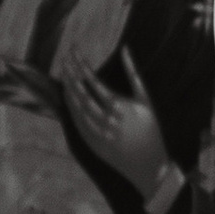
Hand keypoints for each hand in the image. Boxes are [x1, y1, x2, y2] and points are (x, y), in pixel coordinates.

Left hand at [62, 55, 174, 204]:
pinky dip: (70, 108)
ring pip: (76, 108)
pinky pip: (76, 122)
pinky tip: (67, 95)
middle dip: (71, 73)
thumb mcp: (146, 100)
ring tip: (63, 72)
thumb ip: (134, 73)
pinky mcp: (92, 143)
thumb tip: (125, 48)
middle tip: (64, 58)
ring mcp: (97, 132)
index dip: (82, 66)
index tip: (74, 52)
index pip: (94, 82)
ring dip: (68, 88)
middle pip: (81, 93)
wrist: (149, 165)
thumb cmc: (150, 130)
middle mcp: (105, 119)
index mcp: (120, 106)